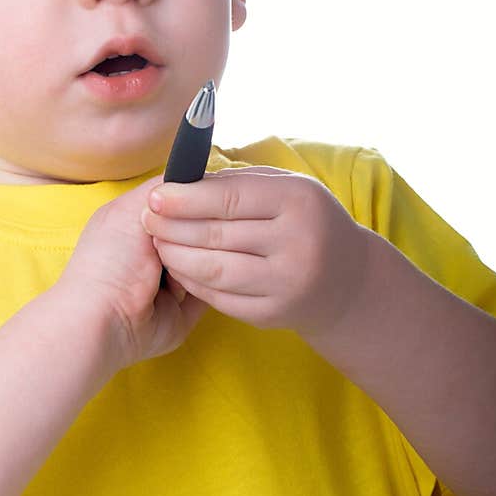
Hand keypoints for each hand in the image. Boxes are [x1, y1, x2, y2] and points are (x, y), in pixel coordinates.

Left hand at [57, 176, 207, 369]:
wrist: (105, 318)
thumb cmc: (110, 260)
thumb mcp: (132, 207)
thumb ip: (166, 186)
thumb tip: (196, 168)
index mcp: (142, 223)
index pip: (186, 202)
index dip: (199, 199)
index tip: (210, 197)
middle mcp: (160, 250)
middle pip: (204, 229)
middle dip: (202, 230)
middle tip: (182, 237)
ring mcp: (176, 279)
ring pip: (214, 257)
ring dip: (203, 259)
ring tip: (175, 267)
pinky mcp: (189, 308)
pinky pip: (217, 290)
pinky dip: (210, 285)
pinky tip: (189, 285)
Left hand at [140, 167, 373, 338]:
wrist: (347, 280)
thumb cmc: (303, 221)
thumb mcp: (284, 190)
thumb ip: (239, 183)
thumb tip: (182, 181)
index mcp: (299, 200)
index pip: (231, 197)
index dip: (188, 198)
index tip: (156, 197)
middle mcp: (298, 242)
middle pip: (218, 234)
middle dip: (174, 227)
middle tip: (147, 220)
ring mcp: (288, 282)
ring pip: (216, 270)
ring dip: (178, 256)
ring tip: (158, 244)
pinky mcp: (274, 314)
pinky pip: (221, 298)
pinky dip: (193, 283)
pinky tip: (178, 270)